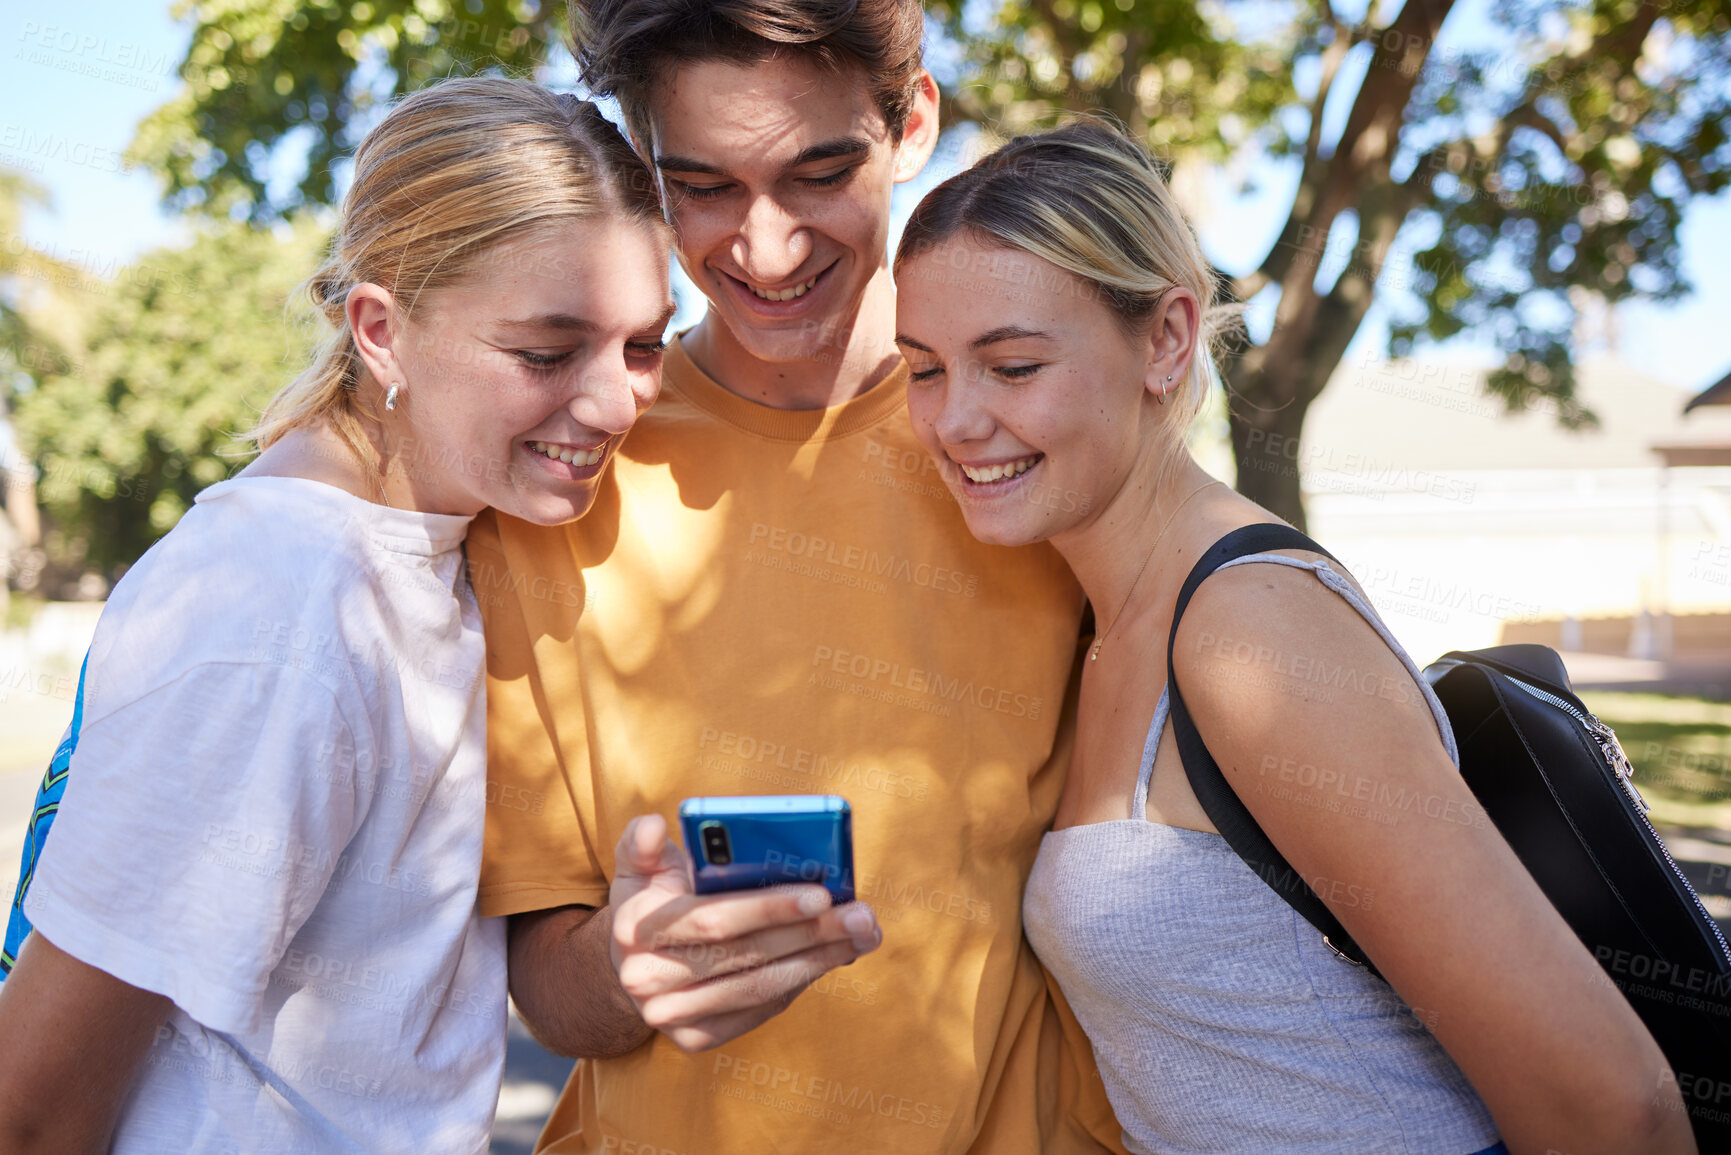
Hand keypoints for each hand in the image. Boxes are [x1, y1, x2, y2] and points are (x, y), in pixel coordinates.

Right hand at [607, 814, 880, 1052]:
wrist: (635, 962)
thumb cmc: (653, 898)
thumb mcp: (639, 865)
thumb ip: (642, 842)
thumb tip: (655, 826)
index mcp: (635, 927)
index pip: (714, 918)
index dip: (769, 907)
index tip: (820, 892)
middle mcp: (646, 978)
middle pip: (746, 956)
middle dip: (810, 933)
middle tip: (860, 914)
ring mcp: (670, 1015)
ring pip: (760, 987)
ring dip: (818, 960)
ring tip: (861, 933)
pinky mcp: (695, 1038)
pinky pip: (761, 1009)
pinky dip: (802, 980)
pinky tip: (834, 955)